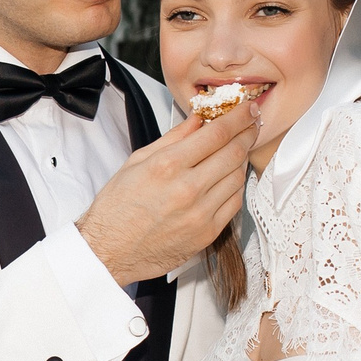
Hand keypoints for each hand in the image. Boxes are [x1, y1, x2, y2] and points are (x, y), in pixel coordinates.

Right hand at [76, 105, 256, 283]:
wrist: (109, 251)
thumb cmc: (117, 208)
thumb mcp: (136, 162)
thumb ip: (172, 138)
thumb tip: (197, 120)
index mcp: (167, 166)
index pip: (217, 133)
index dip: (239, 117)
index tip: (247, 109)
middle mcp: (187, 189)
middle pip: (234, 152)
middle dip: (247, 133)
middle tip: (251, 124)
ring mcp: (200, 213)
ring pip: (238, 177)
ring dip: (241, 159)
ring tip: (235, 151)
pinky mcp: (207, 233)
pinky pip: (235, 203)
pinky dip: (236, 186)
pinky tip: (228, 178)